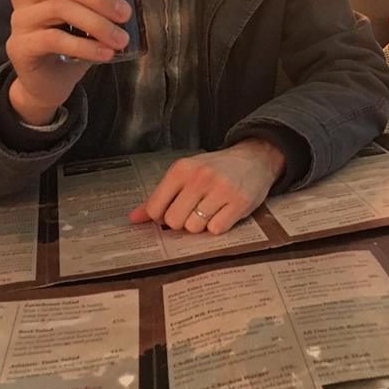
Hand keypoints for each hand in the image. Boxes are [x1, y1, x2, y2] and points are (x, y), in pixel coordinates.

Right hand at [6, 0, 131, 124]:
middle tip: (125, 13)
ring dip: (96, 24)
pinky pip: (54, 39)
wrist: (50, 81)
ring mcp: (20, 20)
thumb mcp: (89, 14)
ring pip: (59, 9)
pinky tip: (105, 54)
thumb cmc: (73, 41)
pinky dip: (85, 46)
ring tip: (121, 39)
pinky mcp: (20, 46)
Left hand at [128, 138, 285, 234]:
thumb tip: (133, 218)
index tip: (173, 210)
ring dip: (201, 225)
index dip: (162, 216)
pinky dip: (218, 226)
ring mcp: (221, 190)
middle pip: (174, 221)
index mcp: (181, 169)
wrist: (254, 158)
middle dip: (182, 222)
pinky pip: (216, 229)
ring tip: (210, 209)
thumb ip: (159, 196)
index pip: (156, 208)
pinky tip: (223, 212)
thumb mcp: (185, 174)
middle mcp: (200, 177)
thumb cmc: (215, 168)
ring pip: (195, 227)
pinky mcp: (239, 202)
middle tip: (194, 211)